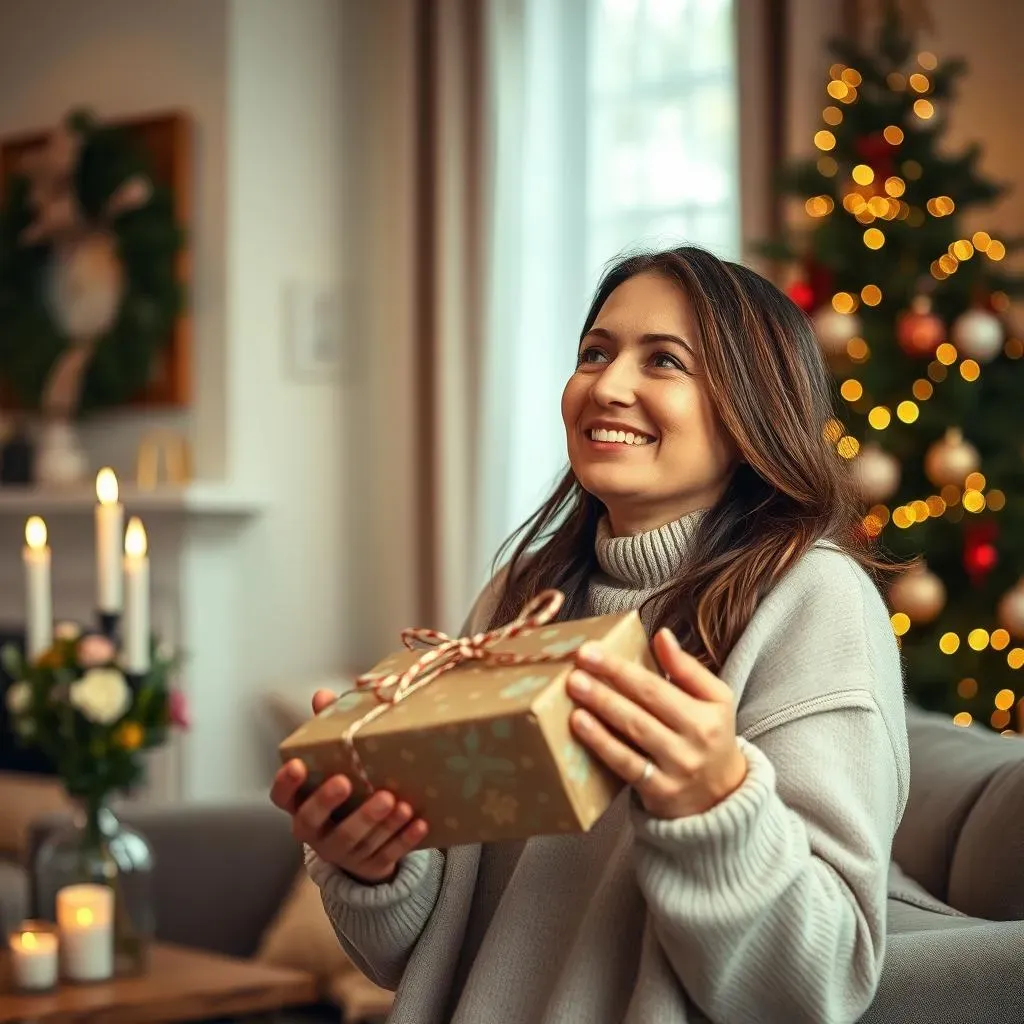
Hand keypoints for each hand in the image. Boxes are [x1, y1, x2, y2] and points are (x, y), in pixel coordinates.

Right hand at [270, 688, 429, 883]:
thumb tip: (322, 694)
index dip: (286, 783)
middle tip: (346, 782)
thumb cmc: (347, 794)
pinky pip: (387, 855)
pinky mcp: (370, 865)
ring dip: (376, 822)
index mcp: (300, 805)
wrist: (366, 848)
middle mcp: (315, 832)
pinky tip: (420, 822)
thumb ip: (328, 732)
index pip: (281, 798)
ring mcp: (341, 853)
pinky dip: (404, 840)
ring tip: (395, 801)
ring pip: (355, 840)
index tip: (297, 764)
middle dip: (329, 803)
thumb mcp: (337, 763)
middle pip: (312, 821)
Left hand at [566, 629, 746, 819]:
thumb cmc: (711, 735)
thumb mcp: (715, 699)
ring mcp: (676, 769)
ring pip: (634, 733)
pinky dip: (602, 744)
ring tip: (576, 689)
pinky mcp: (659, 792)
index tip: (590, 650)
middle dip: (607, 683)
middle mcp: (693, 742)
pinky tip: (580, 725)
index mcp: (707, 714)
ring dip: (602, 708)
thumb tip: (662, 635)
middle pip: (644, 707)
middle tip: (576, 665)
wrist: (721, 795)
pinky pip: (626, 764)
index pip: (658, 686)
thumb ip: (688, 668)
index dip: (622, 668)